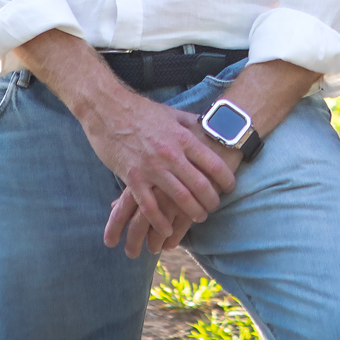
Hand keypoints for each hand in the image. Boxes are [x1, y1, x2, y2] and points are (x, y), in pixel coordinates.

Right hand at [83, 95, 236, 257]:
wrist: (109, 109)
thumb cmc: (142, 111)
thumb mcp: (172, 113)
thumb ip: (191, 123)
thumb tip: (208, 127)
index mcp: (183, 138)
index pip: (213, 164)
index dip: (225, 179)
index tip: (230, 187)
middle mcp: (171, 154)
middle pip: (200, 185)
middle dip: (211, 200)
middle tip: (214, 207)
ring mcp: (152, 168)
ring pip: (179, 198)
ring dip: (192, 212)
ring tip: (199, 217)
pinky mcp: (132, 177)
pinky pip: (149, 206)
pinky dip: (160, 221)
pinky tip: (167, 230)